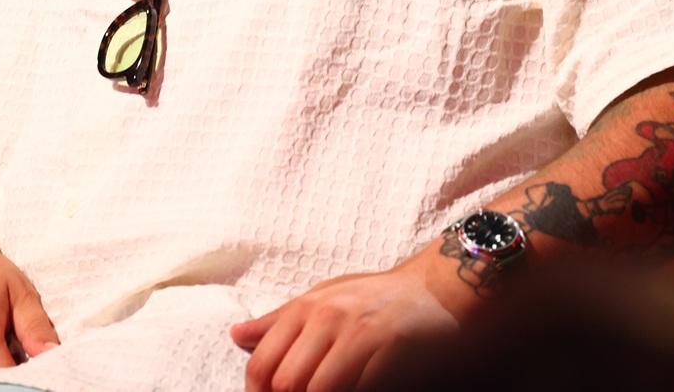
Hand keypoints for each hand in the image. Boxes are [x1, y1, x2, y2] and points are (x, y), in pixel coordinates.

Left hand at [231, 252, 463, 391]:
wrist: (437, 291)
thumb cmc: (377, 298)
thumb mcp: (324, 298)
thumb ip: (281, 320)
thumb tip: (237, 335)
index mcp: (305, 308)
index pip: (263, 364)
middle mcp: (326, 319)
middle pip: (285, 382)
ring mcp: (357, 336)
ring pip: (316, 390)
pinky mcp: (387, 353)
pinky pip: (355, 389)